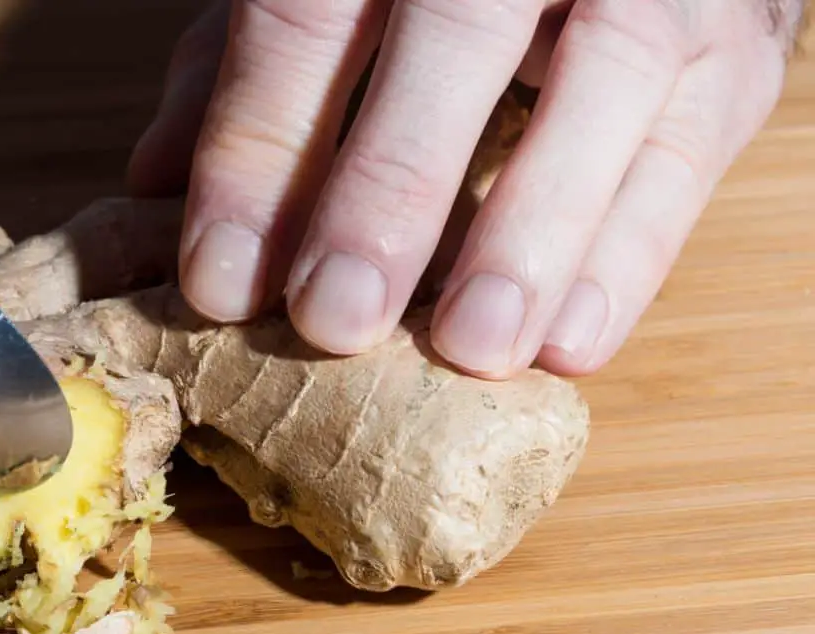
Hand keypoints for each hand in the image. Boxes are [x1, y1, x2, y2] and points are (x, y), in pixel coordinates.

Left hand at [128, 0, 804, 376]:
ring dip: (531, 231)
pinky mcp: (731, 55)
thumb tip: (156, 180)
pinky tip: (569, 341)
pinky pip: (690, 150)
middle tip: (334, 318)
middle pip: (454, 37)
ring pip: (604, 85)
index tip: (220, 281)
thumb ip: (254, 75)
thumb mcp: (341, 1)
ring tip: (471, 346)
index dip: (259, 153)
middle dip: (390, 187)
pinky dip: (633, 253)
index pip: (307, 21)